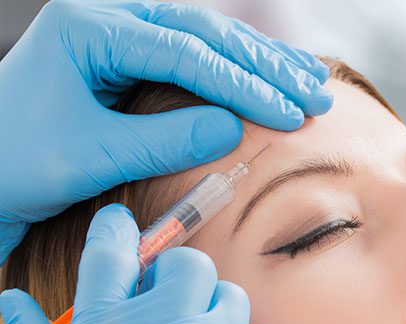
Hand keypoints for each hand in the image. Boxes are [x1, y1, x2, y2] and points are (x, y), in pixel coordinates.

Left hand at [0, 0, 332, 264]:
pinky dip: (240, 68)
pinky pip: (198, 52)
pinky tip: (277, 75)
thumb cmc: (20, 161)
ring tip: (312, 84)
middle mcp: (108, 16)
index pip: (185, 52)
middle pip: (205, 33)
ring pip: (208, 38)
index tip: (287, 112)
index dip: (242, 85)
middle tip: (313, 97)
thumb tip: (234, 129)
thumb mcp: (93, 155)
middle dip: (264, 68)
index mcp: (88, 28)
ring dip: (262, 63)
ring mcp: (122, 30)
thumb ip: (165, 139)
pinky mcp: (133, 52)